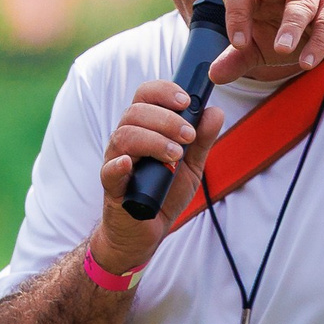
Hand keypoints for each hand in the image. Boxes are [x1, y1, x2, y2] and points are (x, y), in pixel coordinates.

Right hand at [95, 80, 227, 272]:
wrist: (146, 231)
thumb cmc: (164, 193)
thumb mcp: (191, 166)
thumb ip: (202, 140)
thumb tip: (214, 111)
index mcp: (144, 128)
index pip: (146, 96)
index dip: (164, 92)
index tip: (185, 101)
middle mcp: (126, 139)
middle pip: (136, 112)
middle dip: (166, 119)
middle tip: (188, 136)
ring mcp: (116, 161)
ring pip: (124, 136)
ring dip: (153, 140)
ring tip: (176, 156)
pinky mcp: (111, 186)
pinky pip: (109, 170)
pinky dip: (119, 164)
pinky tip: (130, 164)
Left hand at [212, 0, 323, 83]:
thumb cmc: (290, 35)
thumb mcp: (259, 50)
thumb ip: (236, 60)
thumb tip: (213, 76)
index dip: (236, 15)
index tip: (237, 43)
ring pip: (301, 3)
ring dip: (291, 26)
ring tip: (282, 51)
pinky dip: (317, 44)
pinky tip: (307, 63)